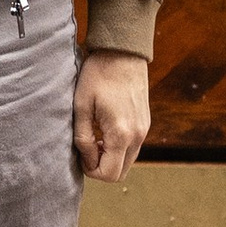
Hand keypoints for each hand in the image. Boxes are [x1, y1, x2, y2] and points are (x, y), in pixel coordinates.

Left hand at [74, 49, 149, 183]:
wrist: (123, 51)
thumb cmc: (98, 75)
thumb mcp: (81, 106)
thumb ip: (83, 138)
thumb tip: (87, 159)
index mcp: (121, 134)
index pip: (109, 174)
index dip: (90, 170)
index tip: (80, 153)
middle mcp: (137, 136)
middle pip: (120, 173)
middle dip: (101, 167)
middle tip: (86, 148)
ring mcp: (144, 130)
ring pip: (127, 161)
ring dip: (110, 158)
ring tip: (94, 137)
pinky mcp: (145, 123)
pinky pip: (133, 147)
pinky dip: (119, 147)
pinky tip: (104, 130)